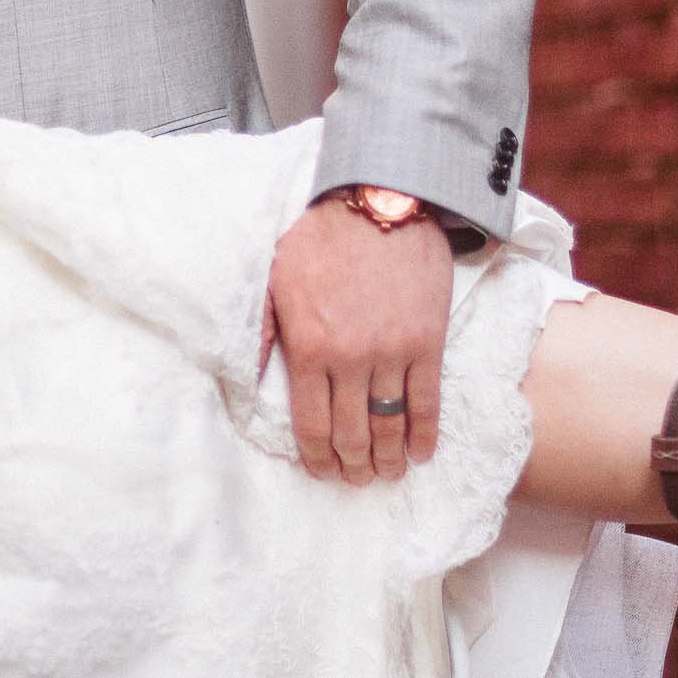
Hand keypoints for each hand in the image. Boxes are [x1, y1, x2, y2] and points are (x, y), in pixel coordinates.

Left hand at [260, 193, 452, 483]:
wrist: (377, 198)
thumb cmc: (319, 235)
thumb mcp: (274, 280)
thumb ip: (266, 333)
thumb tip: (249, 376)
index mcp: (308, 348)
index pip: (312, 425)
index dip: (319, 458)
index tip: (323, 472)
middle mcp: (350, 360)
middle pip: (353, 434)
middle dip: (353, 466)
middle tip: (356, 479)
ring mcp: (392, 353)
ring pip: (390, 425)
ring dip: (388, 458)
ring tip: (386, 473)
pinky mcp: (427, 341)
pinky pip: (427, 401)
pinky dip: (425, 433)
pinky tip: (421, 452)